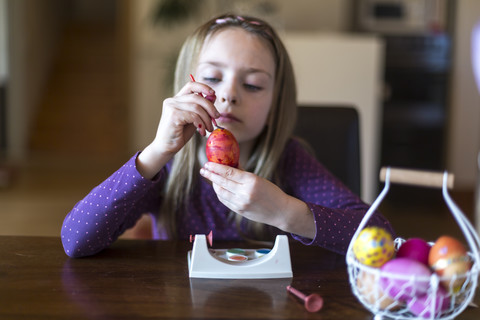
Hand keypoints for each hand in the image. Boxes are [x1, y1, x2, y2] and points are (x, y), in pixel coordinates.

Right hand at [136, 81, 218, 178]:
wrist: (166, 148)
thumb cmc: (180, 134)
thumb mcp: (194, 119)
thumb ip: (201, 108)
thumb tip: (213, 96)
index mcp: (177, 99)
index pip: (191, 85)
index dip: (203, 87)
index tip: (213, 93)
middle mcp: (172, 100)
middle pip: (197, 96)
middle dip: (210, 107)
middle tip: (217, 117)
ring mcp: (171, 107)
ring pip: (197, 107)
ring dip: (207, 119)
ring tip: (209, 129)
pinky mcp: (173, 115)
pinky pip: (193, 116)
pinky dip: (201, 124)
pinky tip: (202, 132)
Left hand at [200, 162, 315, 238]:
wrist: (281, 211)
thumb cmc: (271, 192)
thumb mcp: (259, 179)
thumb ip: (243, 174)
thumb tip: (229, 165)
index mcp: (251, 181)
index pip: (229, 172)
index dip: (216, 168)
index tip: (208, 164)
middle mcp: (245, 193)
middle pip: (222, 182)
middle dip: (211, 175)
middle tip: (203, 170)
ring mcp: (241, 203)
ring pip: (221, 192)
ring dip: (214, 185)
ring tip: (210, 178)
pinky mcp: (239, 211)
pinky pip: (225, 201)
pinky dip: (220, 194)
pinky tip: (218, 188)